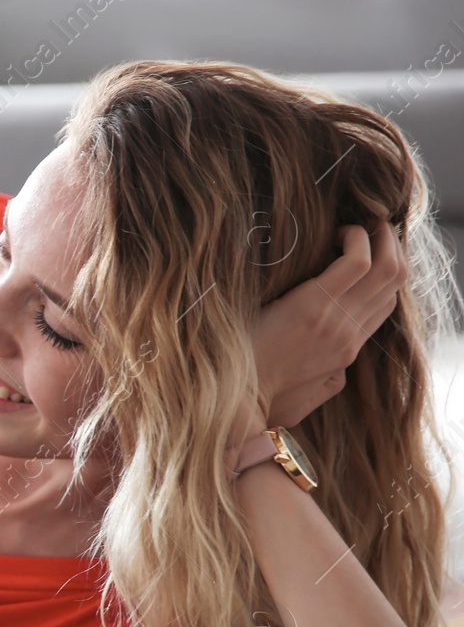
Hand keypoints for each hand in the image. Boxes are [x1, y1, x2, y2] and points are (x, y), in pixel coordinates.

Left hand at [232, 222, 405, 447]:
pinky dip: (356, 239)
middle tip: (371, 229)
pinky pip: (358, 261)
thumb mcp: (301, 394)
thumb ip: (324, 377)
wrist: (233, 401)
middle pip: (394, 284)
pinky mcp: (315, 306)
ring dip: (380, 239)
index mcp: (344, 352)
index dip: (384, 274)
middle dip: (390, 248)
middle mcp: (350, 336)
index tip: (366, 252)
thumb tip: (334, 364)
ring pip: (388, 270)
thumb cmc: (253, 393)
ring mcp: (337, 321)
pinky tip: (337, 233)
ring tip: (358, 226)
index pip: (385, 305)